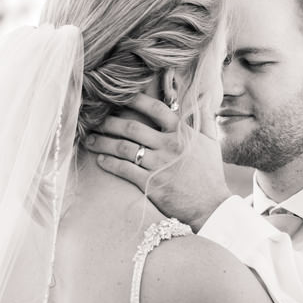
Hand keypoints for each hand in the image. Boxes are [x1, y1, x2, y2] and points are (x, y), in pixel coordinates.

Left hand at [85, 94, 230, 230]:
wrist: (211, 206)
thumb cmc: (210, 174)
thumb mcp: (212, 142)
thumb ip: (205, 119)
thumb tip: (201, 98)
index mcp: (182, 133)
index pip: (156, 109)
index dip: (136, 100)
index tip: (120, 95)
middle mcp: (168, 145)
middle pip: (132, 127)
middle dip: (110, 122)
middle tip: (94, 120)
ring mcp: (158, 165)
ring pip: (124, 148)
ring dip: (103, 142)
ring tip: (89, 139)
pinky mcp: (150, 184)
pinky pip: (124, 169)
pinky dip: (110, 163)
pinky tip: (100, 159)